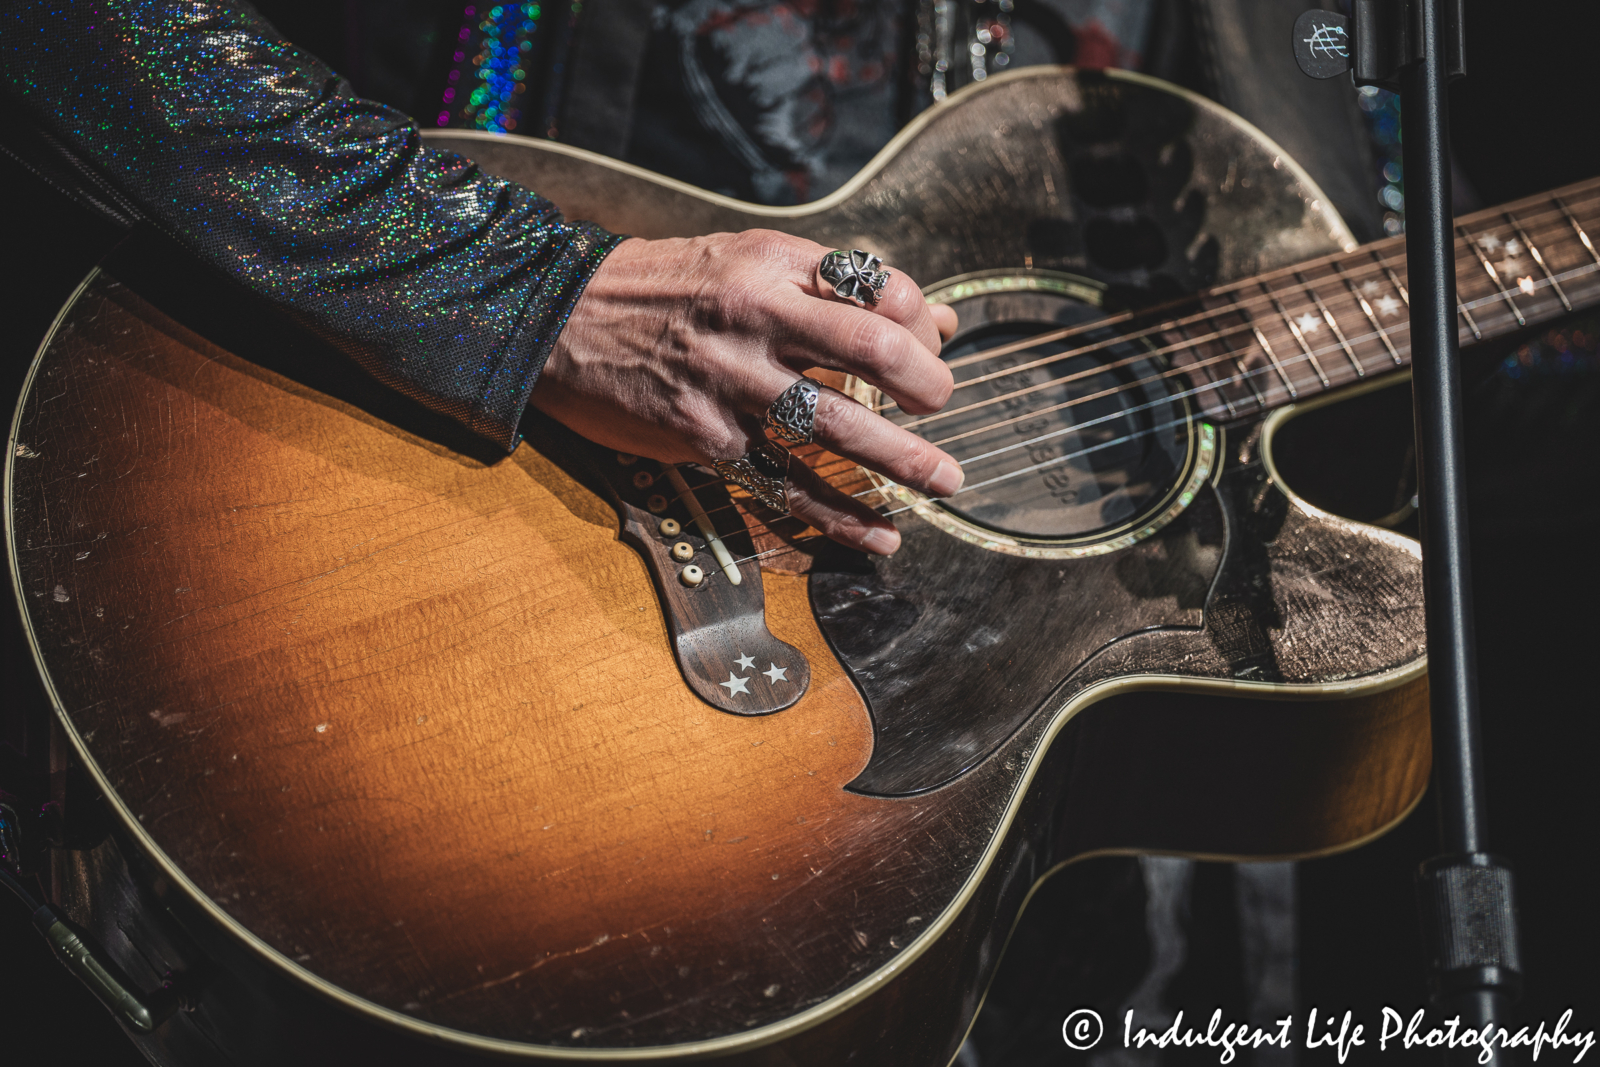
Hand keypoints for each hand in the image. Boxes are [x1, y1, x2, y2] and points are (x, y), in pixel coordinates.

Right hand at [534, 230, 961, 554]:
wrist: (555, 317)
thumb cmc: (659, 288)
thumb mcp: (743, 260)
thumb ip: (833, 287)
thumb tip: (931, 316)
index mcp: (771, 267)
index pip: (876, 291)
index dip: (918, 323)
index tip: (932, 347)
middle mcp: (755, 320)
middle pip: (869, 351)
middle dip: (926, 384)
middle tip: (944, 404)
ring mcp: (728, 384)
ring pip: (834, 426)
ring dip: (901, 459)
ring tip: (945, 481)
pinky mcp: (703, 439)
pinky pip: (785, 483)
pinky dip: (838, 515)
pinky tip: (879, 535)